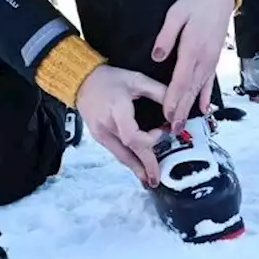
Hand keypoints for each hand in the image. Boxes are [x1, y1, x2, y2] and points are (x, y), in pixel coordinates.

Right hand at [74, 64, 167, 185]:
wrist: (82, 82)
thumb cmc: (109, 79)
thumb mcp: (137, 79)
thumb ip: (159, 92)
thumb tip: (176, 108)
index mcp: (117, 109)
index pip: (131, 135)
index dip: (148, 141)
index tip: (161, 133)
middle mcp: (107, 125)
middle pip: (127, 152)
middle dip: (144, 167)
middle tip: (156, 179)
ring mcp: (101, 134)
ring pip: (121, 156)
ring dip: (136, 169)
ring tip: (148, 179)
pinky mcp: (99, 137)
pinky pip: (116, 152)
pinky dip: (128, 160)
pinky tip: (137, 166)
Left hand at [152, 0, 234, 129]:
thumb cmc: (196, 3)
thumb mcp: (176, 14)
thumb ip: (166, 36)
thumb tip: (157, 56)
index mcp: (192, 49)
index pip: (181, 80)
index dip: (173, 98)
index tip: (167, 113)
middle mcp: (203, 59)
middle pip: (190, 90)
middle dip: (180, 110)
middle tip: (173, 129)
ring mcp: (210, 61)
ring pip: (199, 89)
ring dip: (190, 107)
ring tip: (183, 123)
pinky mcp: (214, 59)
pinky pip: (209, 82)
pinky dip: (206, 96)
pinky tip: (204, 109)